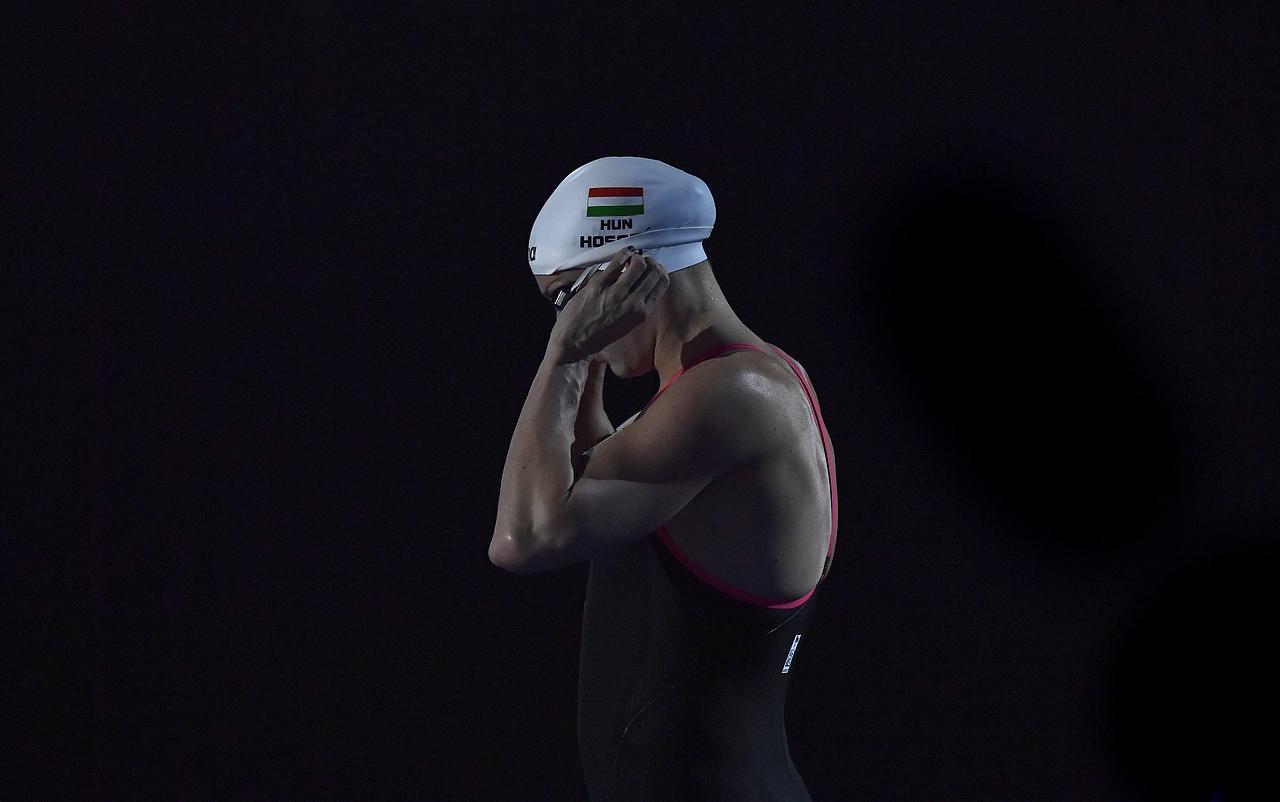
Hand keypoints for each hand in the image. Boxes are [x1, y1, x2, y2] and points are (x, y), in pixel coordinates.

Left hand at [548, 246, 669, 363]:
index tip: (653, 267)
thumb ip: (637, 306)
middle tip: (643, 260)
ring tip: (632, 258)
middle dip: (651, 262)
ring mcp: (615, 293)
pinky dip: (623, 254)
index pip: (662, 283)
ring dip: (637, 257)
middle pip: (654, 272)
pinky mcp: (599, 285)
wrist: (573, 342)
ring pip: (638, 264)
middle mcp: (633, 303)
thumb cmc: (598, 336)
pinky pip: (617, 262)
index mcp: (642, 313)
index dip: (660, 271)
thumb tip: (642, 283)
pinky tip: (623, 255)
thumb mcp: (627, 325)